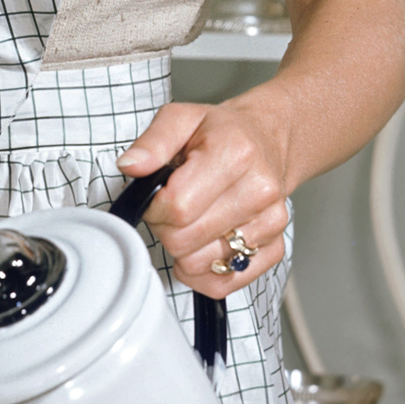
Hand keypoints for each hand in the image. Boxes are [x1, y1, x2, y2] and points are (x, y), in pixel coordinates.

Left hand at [118, 97, 292, 298]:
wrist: (266, 141)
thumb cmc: (221, 132)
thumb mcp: (180, 119)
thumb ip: (152, 142)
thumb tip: (130, 166)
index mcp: (235, 154)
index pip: (177, 207)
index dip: (154, 207)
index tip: (157, 196)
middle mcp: (260, 190)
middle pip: (184, 240)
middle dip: (165, 227)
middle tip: (172, 207)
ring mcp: (271, 223)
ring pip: (199, 265)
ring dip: (183, 249)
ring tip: (192, 219)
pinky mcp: (274, 249)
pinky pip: (222, 284)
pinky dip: (202, 271)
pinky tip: (203, 243)